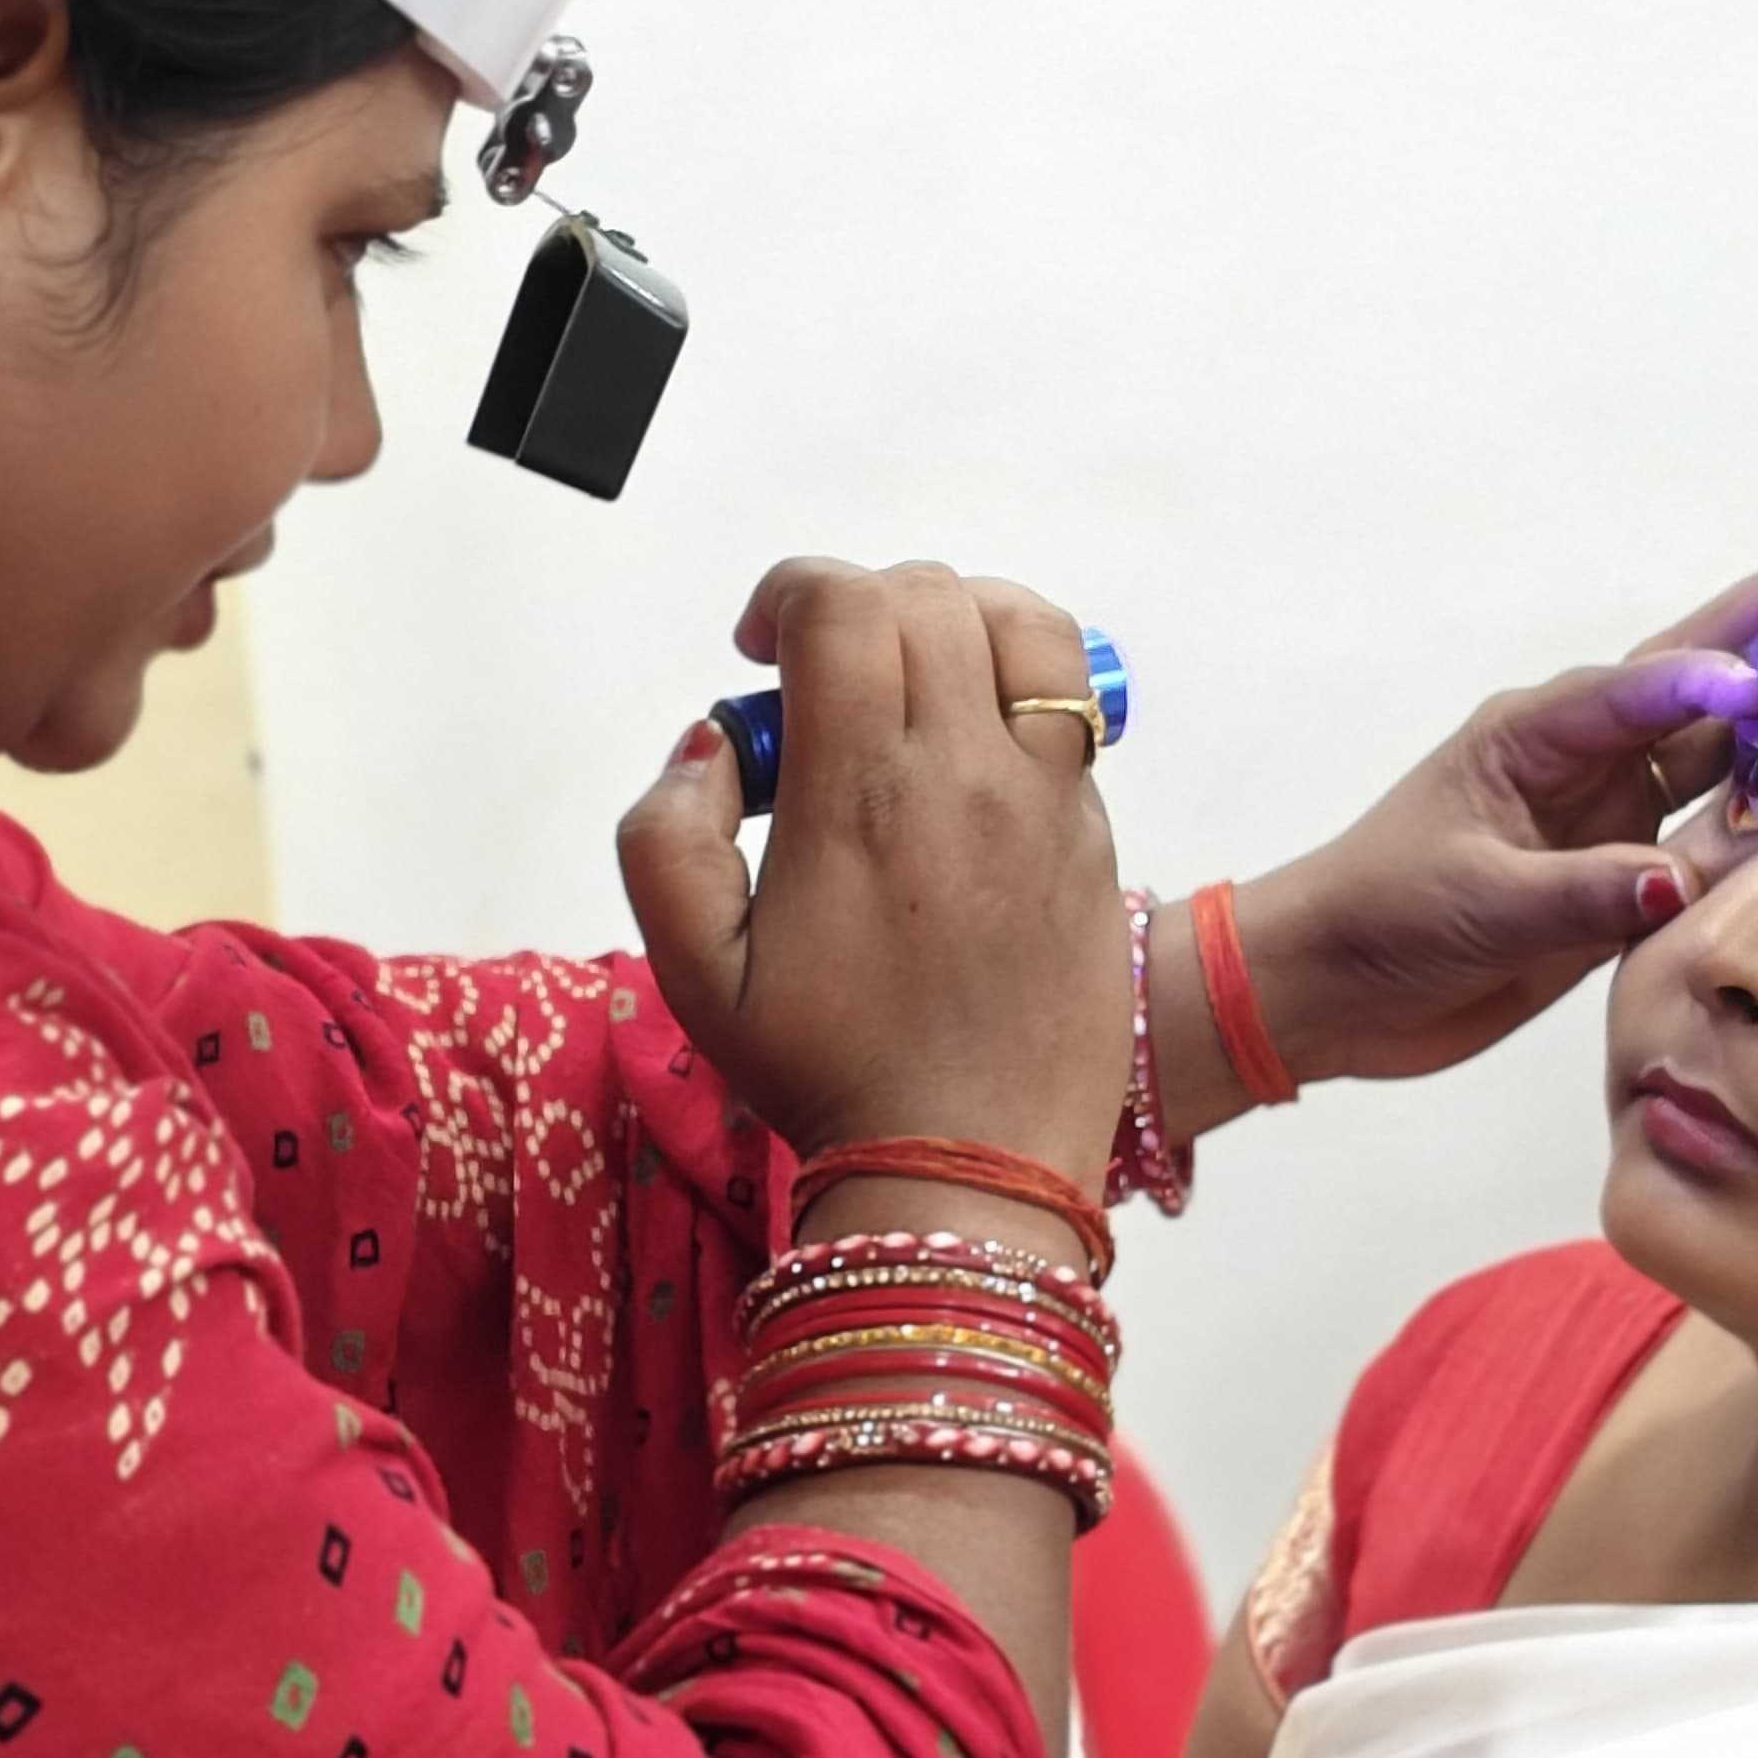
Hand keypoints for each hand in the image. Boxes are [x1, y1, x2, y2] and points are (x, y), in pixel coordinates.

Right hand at [621, 559, 1131, 1190]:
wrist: (973, 1166)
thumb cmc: (829, 1072)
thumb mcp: (694, 973)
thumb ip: (665, 838)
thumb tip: (711, 742)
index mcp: (860, 797)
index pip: (843, 604)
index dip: (788, 591)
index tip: (758, 647)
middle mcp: (965, 777)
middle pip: (929, 596)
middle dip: (859, 606)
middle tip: (820, 680)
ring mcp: (1044, 799)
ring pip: (1028, 625)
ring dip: (961, 618)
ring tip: (916, 674)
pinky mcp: (1092, 833)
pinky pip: (1072, 706)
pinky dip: (1017, 691)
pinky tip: (967, 755)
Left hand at [1225, 552, 1757, 1089]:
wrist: (1332, 995)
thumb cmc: (1380, 921)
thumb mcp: (1477, 901)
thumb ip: (1579, 893)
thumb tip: (1679, 882)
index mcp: (1537, 735)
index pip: (1640, 687)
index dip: (1710, 678)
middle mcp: (1586, 762)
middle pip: (1701, 695)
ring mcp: (1609, 820)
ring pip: (1720, 768)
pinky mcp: (1622, 884)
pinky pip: (1711, 849)